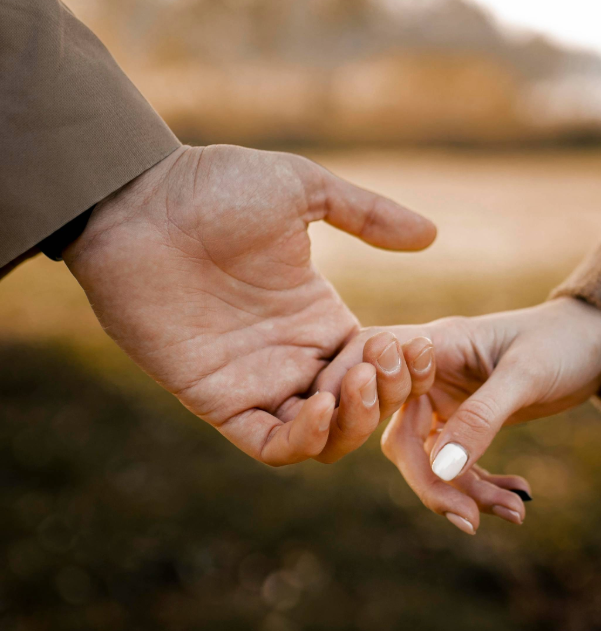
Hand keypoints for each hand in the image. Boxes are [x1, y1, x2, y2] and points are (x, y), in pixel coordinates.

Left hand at [64, 145, 435, 465]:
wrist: (139, 201)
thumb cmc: (217, 187)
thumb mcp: (305, 190)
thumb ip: (368, 215)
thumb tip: (431, 234)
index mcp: (318, 315)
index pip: (379, 365)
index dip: (403, 366)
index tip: (411, 343)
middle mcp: (294, 355)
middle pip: (360, 409)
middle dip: (385, 395)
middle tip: (380, 360)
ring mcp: (258, 380)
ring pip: (324, 438)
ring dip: (353, 422)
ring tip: (355, 380)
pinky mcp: (218, 399)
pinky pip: (269, 444)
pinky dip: (304, 440)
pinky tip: (321, 405)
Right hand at [320, 298, 600, 532]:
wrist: (595, 339)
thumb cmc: (562, 340)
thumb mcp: (526, 376)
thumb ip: (482, 418)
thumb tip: (440, 469)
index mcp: (432, 346)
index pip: (374, 380)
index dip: (351, 413)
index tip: (340, 446)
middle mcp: (429, 374)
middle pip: (402, 439)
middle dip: (431, 484)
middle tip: (470, 519)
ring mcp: (446, 400)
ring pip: (432, 461)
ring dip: (466, 492)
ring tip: (515, 510)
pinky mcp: (466, 421)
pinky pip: (458, 465)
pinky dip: (482, 486)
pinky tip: (518, 495)